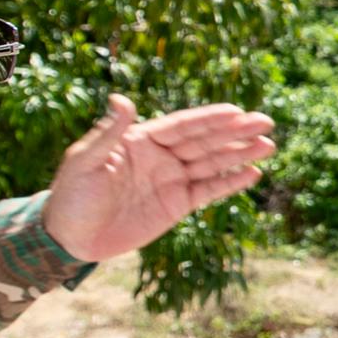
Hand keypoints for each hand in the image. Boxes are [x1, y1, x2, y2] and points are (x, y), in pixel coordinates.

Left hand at [38, 97, 276, 263]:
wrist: (70, 238)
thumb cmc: (72, 196)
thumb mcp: (84, 161)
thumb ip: (108, 132)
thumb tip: (122, 99)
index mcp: (140, 140)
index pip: (182, 126)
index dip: (210, 119)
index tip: (237, 111)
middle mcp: (160, 157)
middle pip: (204, 142)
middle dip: (235, 132)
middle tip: (266, 122)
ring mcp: (170, 181)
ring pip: (211, 164)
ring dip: (239, 154)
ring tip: (268, 145)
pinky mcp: (176, 206)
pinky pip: (208, 191)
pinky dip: (229, 183)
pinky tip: (252, 173)